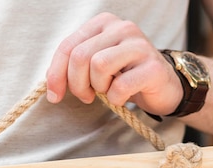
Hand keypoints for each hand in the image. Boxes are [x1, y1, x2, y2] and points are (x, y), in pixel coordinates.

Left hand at [46, 12, 182, 116]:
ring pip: (99, 66)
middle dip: (77, 84)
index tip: (54, 95)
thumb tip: (51, 83)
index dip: (56, 74)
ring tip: (108, 90)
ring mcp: (139, 45)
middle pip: (80, 57)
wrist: (161, 86)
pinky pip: (120, 86)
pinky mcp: (153, 66)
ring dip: (99, 88)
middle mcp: (122, 27)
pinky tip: (122, 97)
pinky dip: (116, 98)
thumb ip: (72, 67)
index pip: (67, 46)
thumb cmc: (123, 76)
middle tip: (87, 96)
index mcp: (103, 23)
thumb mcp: (93, 67)